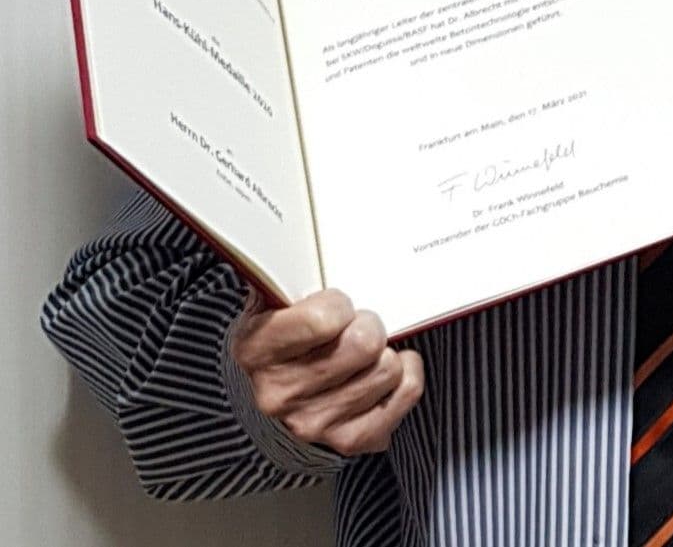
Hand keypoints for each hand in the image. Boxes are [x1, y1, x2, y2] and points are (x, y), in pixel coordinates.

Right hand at [229, 289, 423, 454]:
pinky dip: (405, 376)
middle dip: (369, 325)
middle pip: (364, 344)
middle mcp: (282, 393)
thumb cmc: (276, 342)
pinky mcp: (350, 440)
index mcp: (257, 350)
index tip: (337, 305)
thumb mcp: (268, 305)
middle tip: (359, 325)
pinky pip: (406, 393)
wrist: (262, 400)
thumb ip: (290, 280)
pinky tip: (385, 369)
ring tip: (366, 352)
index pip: (323, 320)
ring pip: (388, 369)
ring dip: (385, 354)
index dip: (340, 304)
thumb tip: (316, 243)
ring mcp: (316, 423)